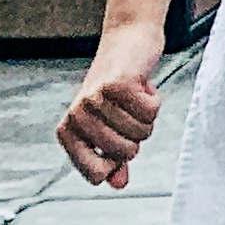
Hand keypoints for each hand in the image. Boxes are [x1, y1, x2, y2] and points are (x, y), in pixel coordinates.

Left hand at [57, 24, 165, 189]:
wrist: (128, 40)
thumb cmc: (118, 87)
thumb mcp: (112, 126)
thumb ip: (114, 157)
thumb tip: (118, 184)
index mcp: (68, 132)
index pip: (96, 174)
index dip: (117, 162)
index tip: (118, 139)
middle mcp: (76, 117)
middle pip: (125, 153)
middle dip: (137, 136)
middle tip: (130, 114)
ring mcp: (95, 99)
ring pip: (141, 132)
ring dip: (148, 116)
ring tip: (135, 98)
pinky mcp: (118, 84)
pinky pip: (151, 111)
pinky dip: (155, 101)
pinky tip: (143, 86)